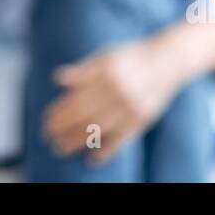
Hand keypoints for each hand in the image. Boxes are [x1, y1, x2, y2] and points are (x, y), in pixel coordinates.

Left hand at [41, 33, 191, 165]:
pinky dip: (107, 151)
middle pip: (85, 114)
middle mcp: (119, 91)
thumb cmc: (131, 56)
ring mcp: (132, 107)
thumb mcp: (106, 56)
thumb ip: (83, 69)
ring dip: (77, 140)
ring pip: (99, 128)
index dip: (60, 110)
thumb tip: (58, 80)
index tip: (46, 119)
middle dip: (63, 128)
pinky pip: (122, 139)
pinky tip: (92, 158)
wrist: (168, 61)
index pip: (77, 96)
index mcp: (107, 73)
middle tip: (48, 136)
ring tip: (61, 148)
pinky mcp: (143, 119)